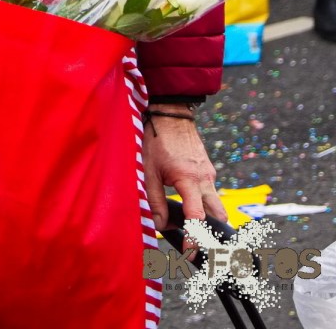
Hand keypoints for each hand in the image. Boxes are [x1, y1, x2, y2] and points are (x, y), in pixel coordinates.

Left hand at [142, 109, 226, 236]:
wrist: (171, 116)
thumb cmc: (157, 142)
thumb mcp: (149, 171)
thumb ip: (155, 200)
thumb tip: (160, 225)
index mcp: (189, 180)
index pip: (196, 218)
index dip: (194, 238)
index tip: (190, 252)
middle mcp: (205, 179)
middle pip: (218, 216)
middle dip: (212, 234)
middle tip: (199, 248)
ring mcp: (209, 174)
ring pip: (216, 205)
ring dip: (208, 219)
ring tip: (190, 229)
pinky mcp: (209, 170)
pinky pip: (210, 193)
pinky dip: (203, 204)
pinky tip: (187, 205)